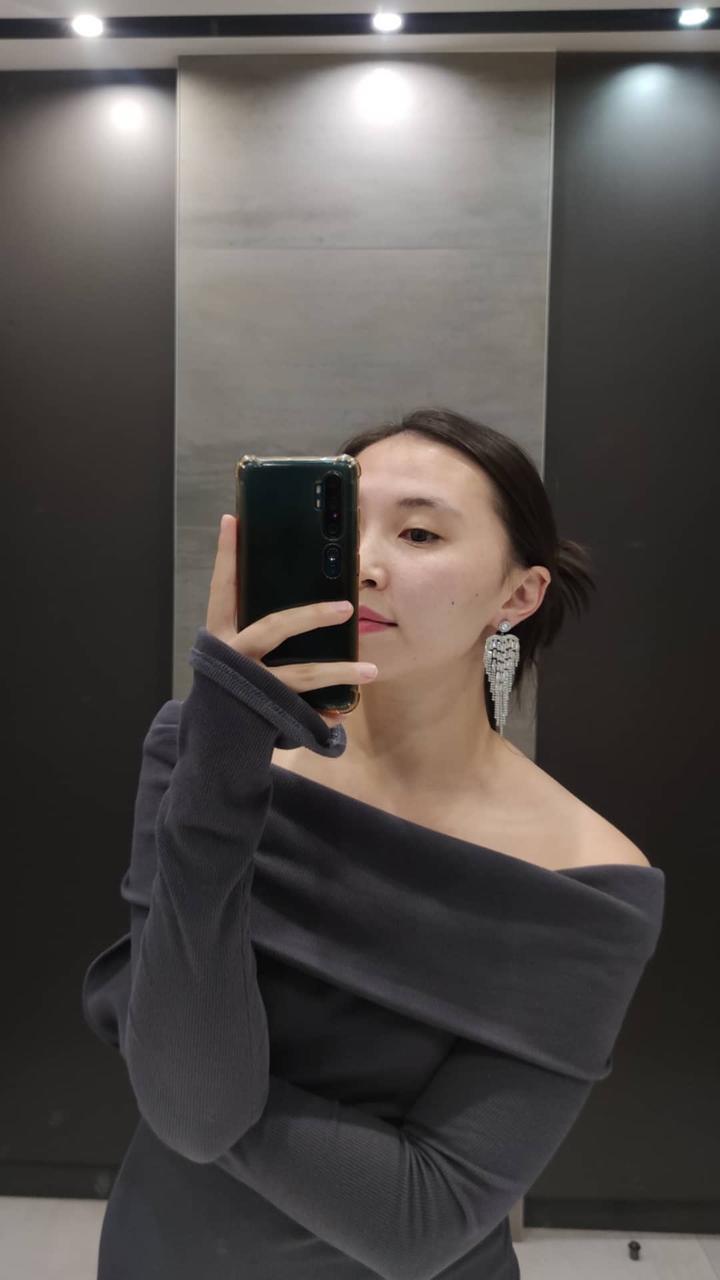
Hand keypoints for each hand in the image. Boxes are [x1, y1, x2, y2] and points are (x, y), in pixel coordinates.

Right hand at [206, 515, 376, 726]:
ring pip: (300, 675)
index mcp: (221, 633)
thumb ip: (247, 612)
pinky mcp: (266, 713)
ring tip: (371, 671)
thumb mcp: (230, 643)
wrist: (213, 733)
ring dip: (338, 672)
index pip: (224, 587)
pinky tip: (344, 710)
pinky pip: (302, 712)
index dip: (226, 555)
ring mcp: (251, 686)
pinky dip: (324, 713)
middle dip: (313, 616)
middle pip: (274, 628)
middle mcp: (233, 657)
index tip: (233, 522)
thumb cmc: (229, 679)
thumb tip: (268, 563)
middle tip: (348, 607)